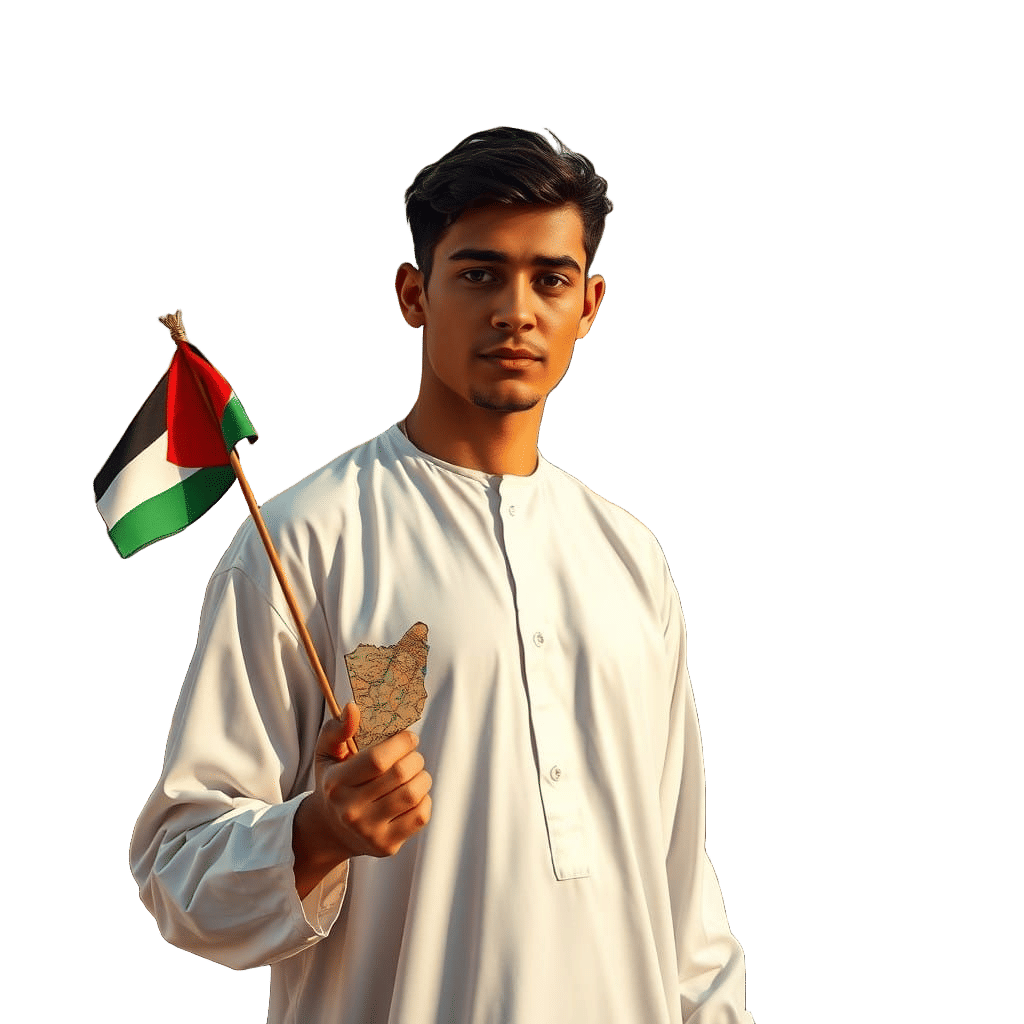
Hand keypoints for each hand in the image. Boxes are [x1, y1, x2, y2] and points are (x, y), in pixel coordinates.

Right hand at [293, 703, 431, 895]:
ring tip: (415, 772)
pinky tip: (414, 794)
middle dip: (415, 758)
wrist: (330, 831)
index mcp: (336, 784)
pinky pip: (421, 816)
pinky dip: (425, 799)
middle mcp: (351, 811)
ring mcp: (369, 832)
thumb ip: (338, 729)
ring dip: (423, 777)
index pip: (378, 759)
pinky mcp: (386, 846)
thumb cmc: (334, 783)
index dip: (402, 743)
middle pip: (400, 775)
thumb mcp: (327, 754)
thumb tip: (353, 708)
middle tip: (413, 755)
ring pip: (413, 794)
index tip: (409, 738)